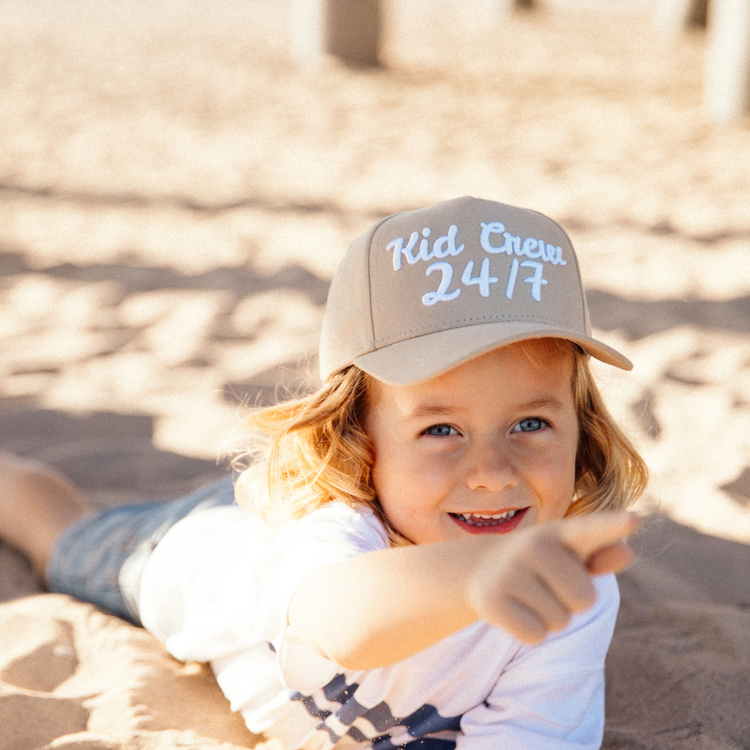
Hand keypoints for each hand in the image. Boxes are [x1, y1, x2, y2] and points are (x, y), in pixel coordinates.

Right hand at [467, 512, 638, 644]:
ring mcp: (510, 570)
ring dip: (549, 618)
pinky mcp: (491, 599)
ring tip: (528, 596)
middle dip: (570, 603)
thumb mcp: (570, 557)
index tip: (635, 521)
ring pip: (559, 621)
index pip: (591, 529)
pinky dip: (530, 632)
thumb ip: (601, 556)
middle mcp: (534, 545)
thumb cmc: (541, 564)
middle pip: (584, 599)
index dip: (612, 526)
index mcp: (559, 532)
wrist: (481, 567)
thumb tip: (627, 553)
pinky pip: (535, 635)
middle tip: (547, 587)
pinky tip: (515, 610)